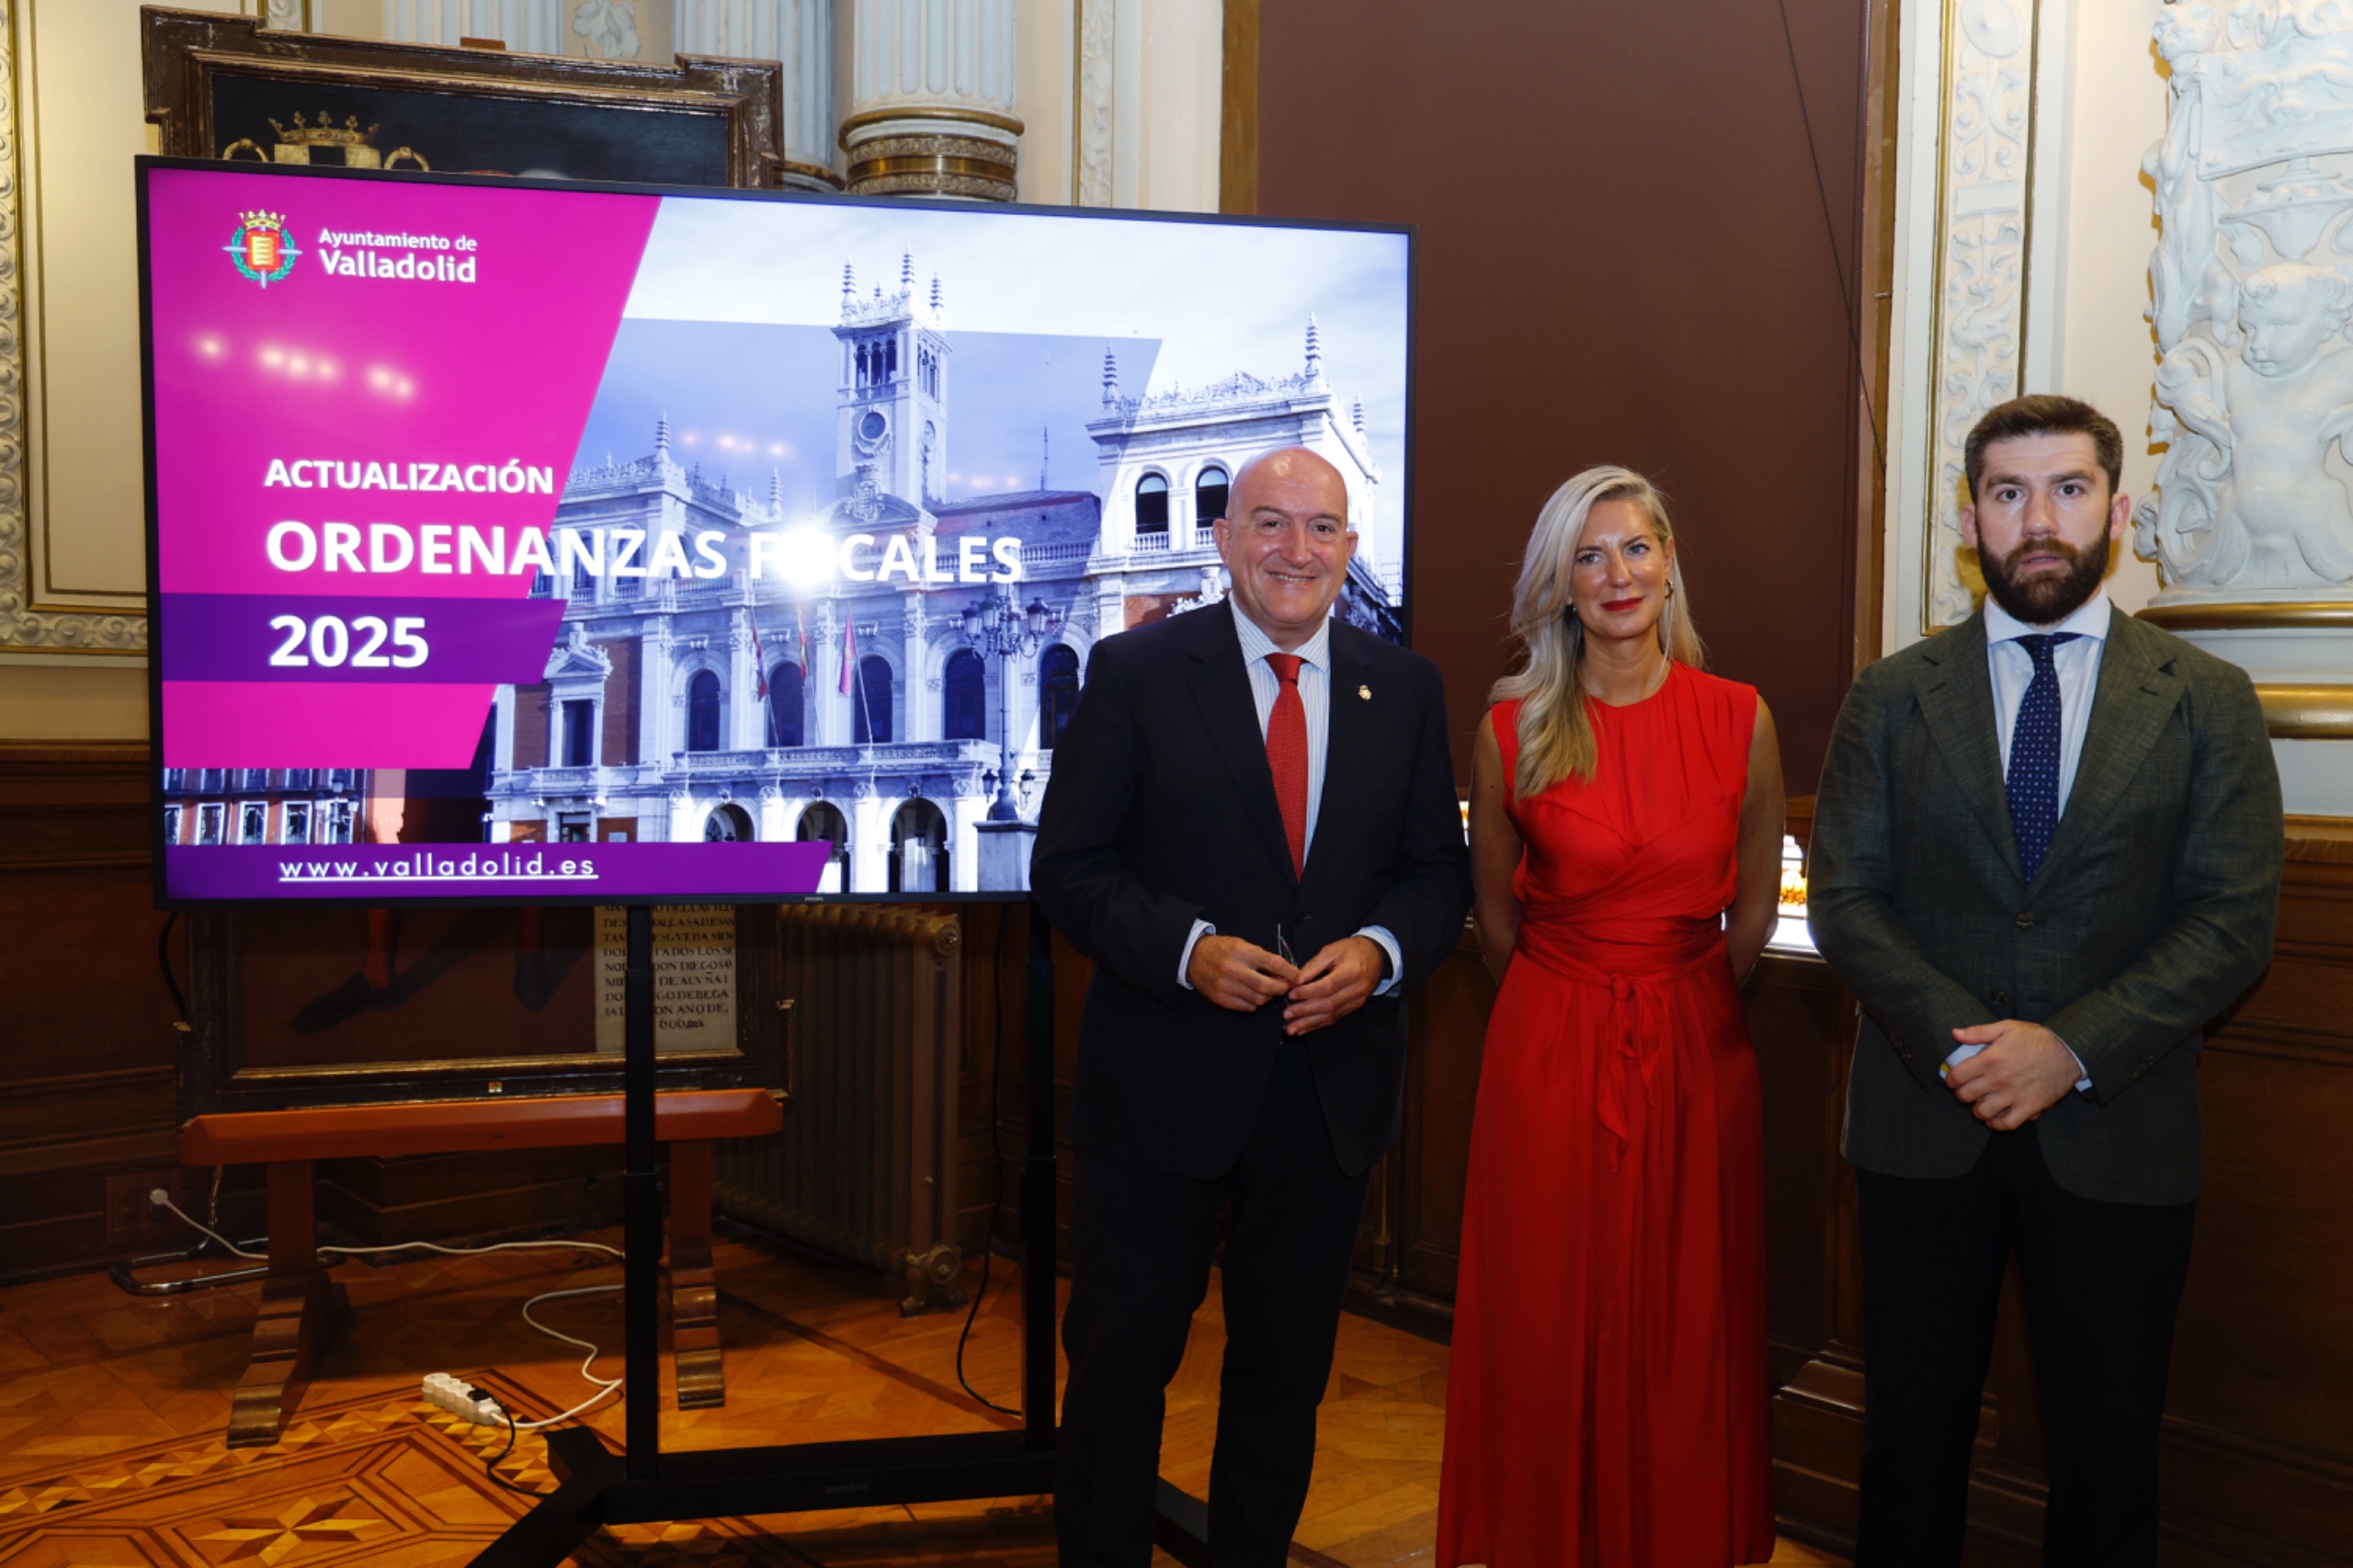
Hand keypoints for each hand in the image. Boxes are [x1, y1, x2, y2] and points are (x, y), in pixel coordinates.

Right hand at [1188, 935, 1297, 1011]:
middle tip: (1285, 987)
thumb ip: (1263, 959)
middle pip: (1267, 986)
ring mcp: (1226, 986)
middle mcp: (1234, 969)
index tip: (1298, 977)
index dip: (1290, 972)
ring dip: (1268, 997)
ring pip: (1258, 999)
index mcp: (1242, 952)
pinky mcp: (1220, 998)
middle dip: (1281, 988)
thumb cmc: (1222, 949)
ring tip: (1267, 990)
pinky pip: (1247, 1007)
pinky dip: (1254, 1003)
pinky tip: (1253, 995)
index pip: (1273, 963)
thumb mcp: (1243, 945)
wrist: (1194, 957)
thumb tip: (1285, 973)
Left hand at [1282, 936, 1384, 1035]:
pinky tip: (1304, 1029)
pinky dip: (1318, 1025)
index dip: (1308, 992)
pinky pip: (1335, 1018)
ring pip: (1331, 1015)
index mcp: (1352, 971)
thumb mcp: (1332, 950)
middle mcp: (1356, 989)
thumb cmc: (1352, 950)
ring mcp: (1356, 1001)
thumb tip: (1296, 980)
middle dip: (1305, 1011)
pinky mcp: (1354, 1007)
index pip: (1327, 986)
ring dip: (1309, 1023)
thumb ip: (1314, 965)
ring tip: (1291, 1028)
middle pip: (1328, 1004)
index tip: (1291, 994)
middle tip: (1286, 1014)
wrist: (1376, 956)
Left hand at [1944, 1020, 2081, 1130]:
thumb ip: (1978, 1032)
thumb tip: (1955, 1033)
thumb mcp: (2007, 1027)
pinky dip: (1997, 1124)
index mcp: (1990, 1059)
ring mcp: (2014, 1095)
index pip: (1957, 1076)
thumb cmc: (2037, 1038)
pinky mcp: (2029, 1107)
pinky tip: (1995, 1117)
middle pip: (1966, 1096)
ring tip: (1981, 1103)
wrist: (2069, 1051)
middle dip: (1962, 1094)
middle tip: (1967, 1091)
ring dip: (1978, 1110)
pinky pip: (2007, 1124)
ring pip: (1982, 1113)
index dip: (1951, 1079)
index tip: (1954, 1079)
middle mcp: (1999, 1079)